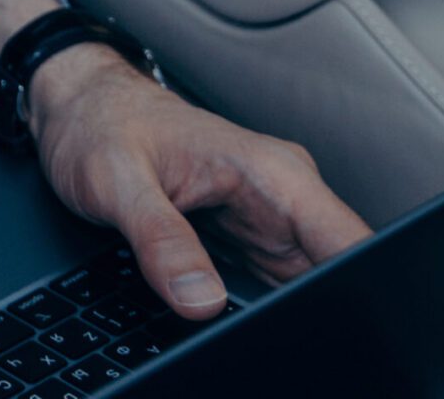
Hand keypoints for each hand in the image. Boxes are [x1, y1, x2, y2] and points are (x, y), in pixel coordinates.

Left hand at [0, 0, 366, 320]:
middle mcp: (283, 199)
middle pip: (337, 275)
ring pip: (311, 290)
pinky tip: (244, 323)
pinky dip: (268, 314)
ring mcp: (269, 226)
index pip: (350, 241)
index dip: (362, 289)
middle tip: (277, 335)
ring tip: (252, 325)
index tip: (341, 324)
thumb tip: (199, 300)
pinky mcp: (249, 249)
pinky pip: (277, 293)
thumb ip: (160, 240)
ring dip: (294, 316)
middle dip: (322, 312)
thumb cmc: (101, 124)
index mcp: (273, 172)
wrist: (81, 109)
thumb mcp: (117, 180)